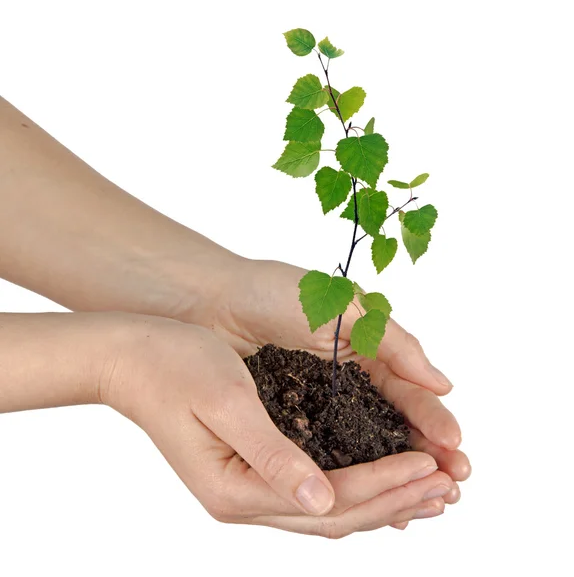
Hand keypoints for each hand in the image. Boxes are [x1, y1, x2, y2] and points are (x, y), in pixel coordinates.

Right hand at [105, 314, 453, 536]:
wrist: (133, 359)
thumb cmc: (175, 368)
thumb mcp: (226, 402)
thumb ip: (273, 455)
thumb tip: (324, 499)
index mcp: (235, 488)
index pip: (330, 498)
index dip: (384, 483)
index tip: (430, 464)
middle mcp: (243, 500)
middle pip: (336, 515)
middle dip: (395, 499)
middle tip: (447, 485)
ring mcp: (246, 489)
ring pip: (329, 509)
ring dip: (381, 499)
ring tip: (428, 492)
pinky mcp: (251, 469)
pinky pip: (314, 492)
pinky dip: (354, 487)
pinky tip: (380, 482)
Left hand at [172, 258, 470, 523]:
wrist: (214, 301)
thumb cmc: (276, 293)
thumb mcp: (344, 308)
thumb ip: (393, 343)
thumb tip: (442, 384)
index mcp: (368, 351)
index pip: (409, 394)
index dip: (433, 421)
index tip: (455, 450)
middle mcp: (350, 384)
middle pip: (395, 427)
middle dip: (426, 455)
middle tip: (454, 486)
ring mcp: (320, 406)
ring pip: (365, 446)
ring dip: (395, 473)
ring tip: (423, 503)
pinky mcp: (290, 423)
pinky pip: (325, 453)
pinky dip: (349, 474)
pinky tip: (370, 498)